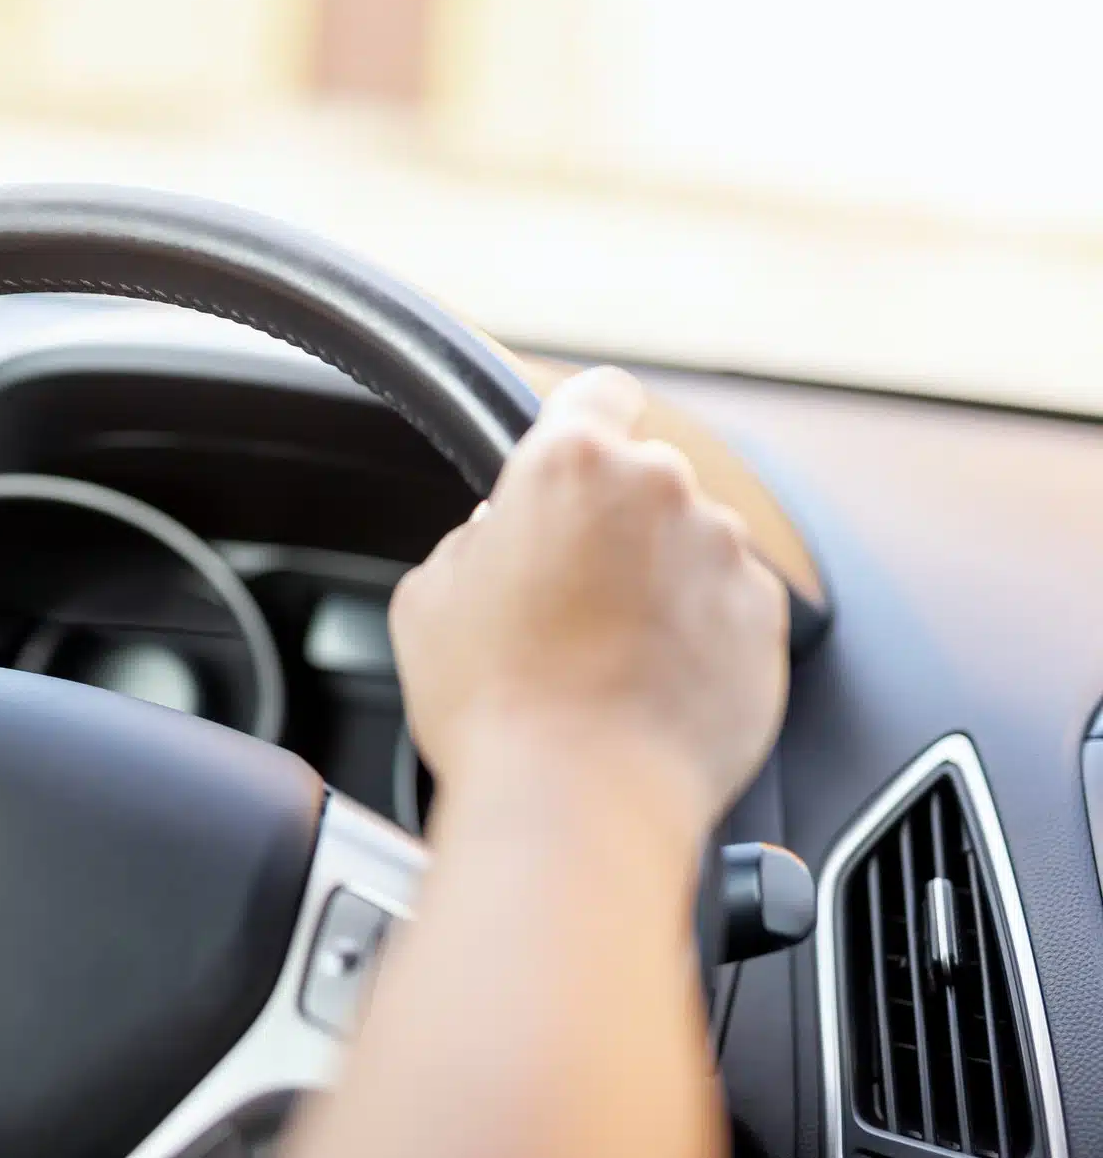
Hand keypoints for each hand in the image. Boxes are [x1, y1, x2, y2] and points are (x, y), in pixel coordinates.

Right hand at [389, 366, 787, 847]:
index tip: (583, 449)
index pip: (599, 393)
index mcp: (571, 463)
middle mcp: (660, 490)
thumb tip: (503, 535)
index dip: (586, 420)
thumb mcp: (429, 597)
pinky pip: (729, 606)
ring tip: (608, 657)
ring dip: (660, 581)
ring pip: (690, 545)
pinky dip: (700, 634)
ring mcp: (723, 554)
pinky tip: (649, 685)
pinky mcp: (765, 621)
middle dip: (614, 524)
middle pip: (644, 480)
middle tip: (566, 595)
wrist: (578, 802)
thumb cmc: (495, 705)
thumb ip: (476, 538)